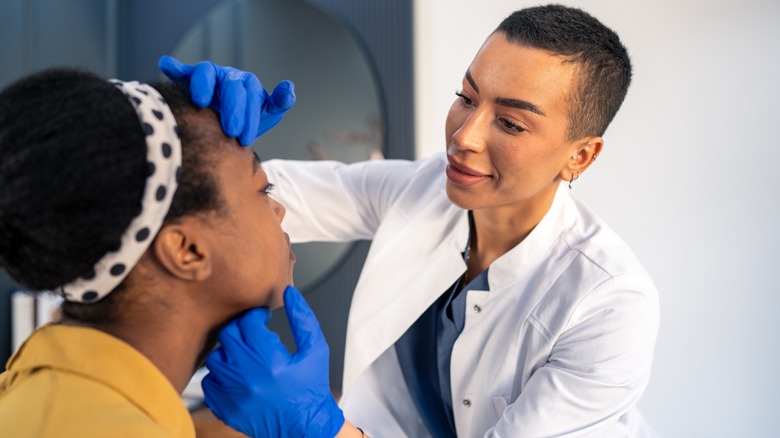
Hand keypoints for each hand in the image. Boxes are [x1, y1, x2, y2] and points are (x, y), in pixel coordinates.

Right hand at [158, 55, 295, 145]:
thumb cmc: (248, 120)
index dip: (248, 116)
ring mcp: (209, 77)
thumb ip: (279, 102)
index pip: (249, 95)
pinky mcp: (190, 81)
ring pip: (206, 72)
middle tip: (231, 131)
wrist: (227, 129)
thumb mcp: (267, 114)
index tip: (245, 139)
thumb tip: (289, 88)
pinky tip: (166, 65)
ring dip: (203, 85)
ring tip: (200, 102)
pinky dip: (174, 67)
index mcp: (247, 84)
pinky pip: (182, 71)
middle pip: (230, 86)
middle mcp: (228, 77)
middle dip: (232, 108)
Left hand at [202, 286, 343, 437]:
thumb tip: (290, 293)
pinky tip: (238, 375)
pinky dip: (220, 376)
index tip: (263, 319)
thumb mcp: (316, 350)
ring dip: (230, 352)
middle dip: (241, 329)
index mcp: (271, 361)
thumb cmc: (311, 389)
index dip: (256, 315)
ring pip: (216, 358)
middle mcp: (248, 377)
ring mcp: (233, 394)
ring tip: (246, 356)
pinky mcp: (225, 408)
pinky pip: (209, 382)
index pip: (249, 322)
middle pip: (228, 336)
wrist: (304, 428)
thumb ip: (303, 318)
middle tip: (253, 334)